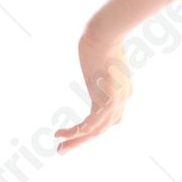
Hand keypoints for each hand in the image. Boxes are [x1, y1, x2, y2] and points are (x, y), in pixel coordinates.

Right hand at [55, 23, 133, 153]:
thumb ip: (98, 65)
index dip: (91, 128)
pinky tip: (62, 135)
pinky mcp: (107, 100)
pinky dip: (76, 132)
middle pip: (103, 128)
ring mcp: (116, 101)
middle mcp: (122, 99)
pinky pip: (91, 124)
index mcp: (122, 91)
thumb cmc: (101, 37)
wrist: (105, 32)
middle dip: (82, 140)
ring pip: (96, 130)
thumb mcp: (100, 57)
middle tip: (63, 150)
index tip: (74, 133)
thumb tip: (91, 53)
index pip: (109, 118)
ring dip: (76, 141)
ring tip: (59, 149)